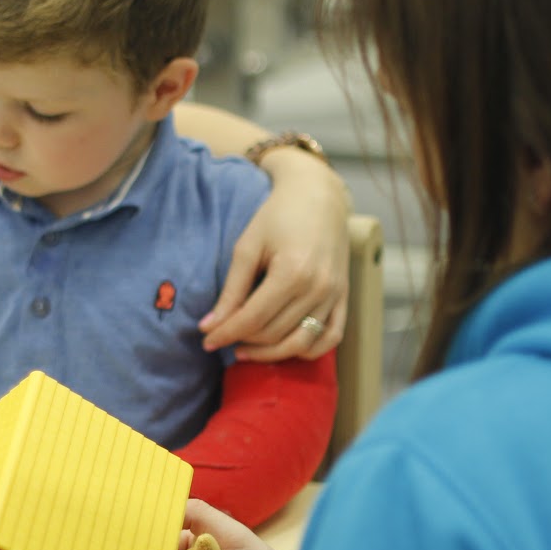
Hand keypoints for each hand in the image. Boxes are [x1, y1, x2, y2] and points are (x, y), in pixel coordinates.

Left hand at [202, 148, 349, 360]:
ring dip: (270, 353)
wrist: (318, 196)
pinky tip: (283, 347)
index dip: (225, 333)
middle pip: (274, 333)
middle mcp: (318, 288)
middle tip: (221, 336)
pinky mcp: (344, 297)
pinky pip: (330, 338)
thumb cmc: (278, 216)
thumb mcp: (248, 247)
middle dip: (242, 340)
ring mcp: (335, 295)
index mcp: (292, 273)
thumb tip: (209, 326)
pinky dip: (307, 350)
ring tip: (245, 348)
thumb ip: (231, 289)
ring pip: (300, 342)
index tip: (206, 339)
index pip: (252, 319)